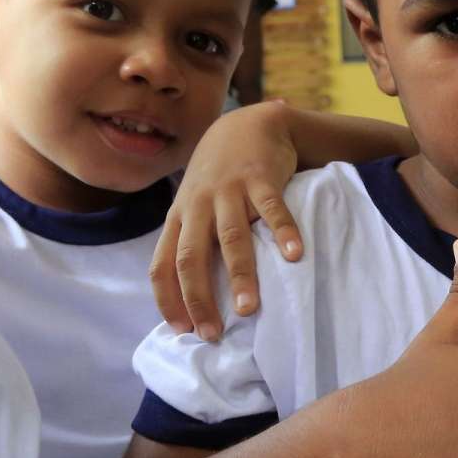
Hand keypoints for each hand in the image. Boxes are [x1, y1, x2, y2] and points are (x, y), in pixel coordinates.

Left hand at [150, 102, 305, 340]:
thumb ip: (191, 243)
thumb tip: (191, 299)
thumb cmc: (218, 178)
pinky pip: (272, 208)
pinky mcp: (260, 178)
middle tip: (212, 333)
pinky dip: (283, 231)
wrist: (246, 125)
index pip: (162, 265)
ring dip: (239, 274)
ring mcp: (229, 191)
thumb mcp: (194, 206)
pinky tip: (294, 256)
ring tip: (248, 309)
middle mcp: (198, 207)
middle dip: (199, 297)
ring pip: (230, 237)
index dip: (168, 299)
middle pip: (191, 256)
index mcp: (179, 218)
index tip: (182, 331)